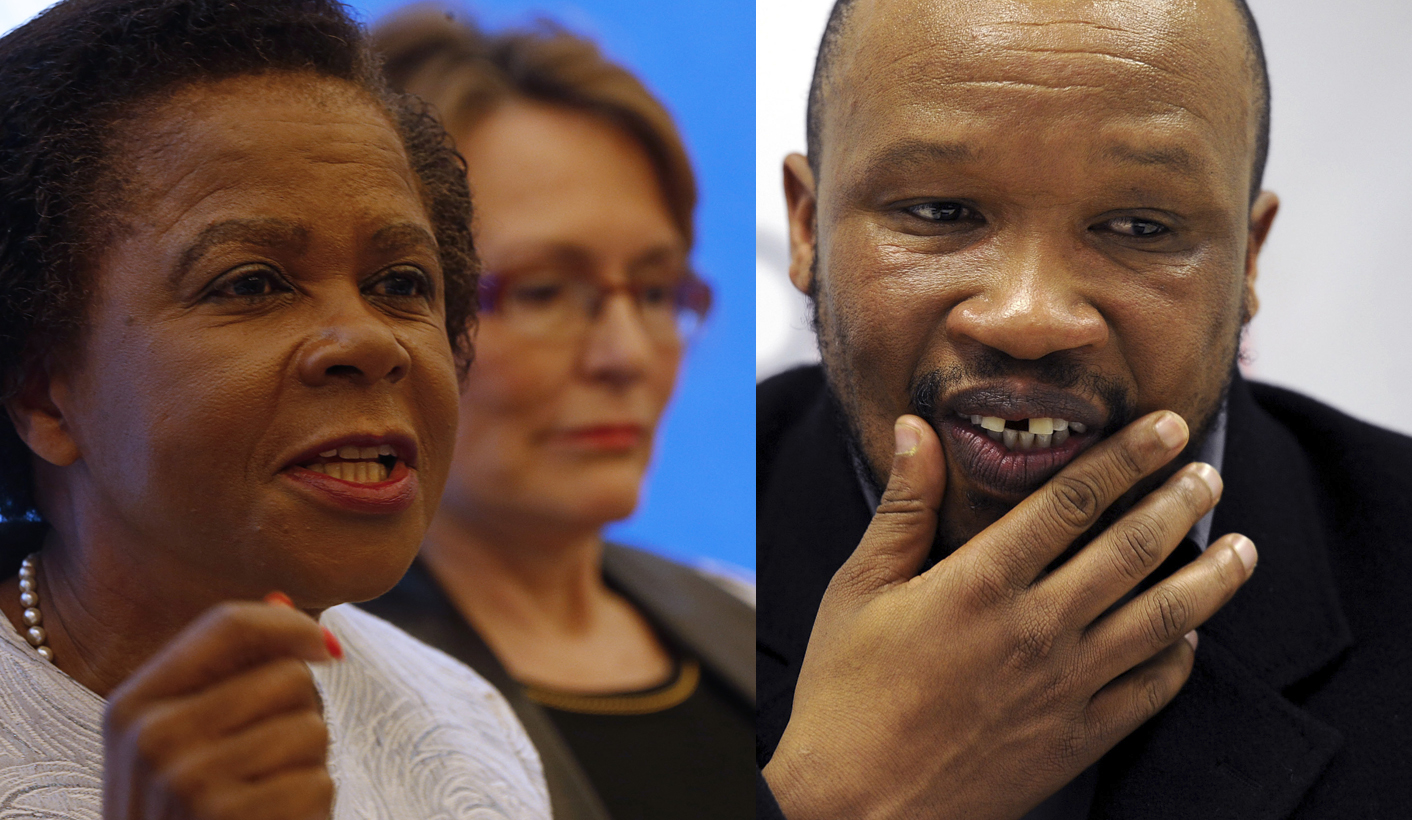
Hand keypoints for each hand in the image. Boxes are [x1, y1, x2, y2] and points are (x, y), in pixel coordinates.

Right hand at [103, 596, 340, 819]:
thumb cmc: (192, 809)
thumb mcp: (182, 737)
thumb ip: (231, 668)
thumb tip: (284, 597)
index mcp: (132, 706)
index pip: (227, 623)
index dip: (291, 625)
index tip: (326, 646)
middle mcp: (153, 740)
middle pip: (286, 675)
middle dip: (302, 709)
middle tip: (272, 754)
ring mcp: (190, 785)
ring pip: (311, 727)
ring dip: (309, 762)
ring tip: (268, 793)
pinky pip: (320, 781)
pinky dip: (313, 803)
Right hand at [763, 411, 1256, 819]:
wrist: (859, 805)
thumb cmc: (847, 693)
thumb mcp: (859, 588)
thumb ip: (903, 505)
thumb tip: (918, 430)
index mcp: (979, 582)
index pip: (1072, 499)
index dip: (1126, 456)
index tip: (1163, 427)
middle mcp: (1035, 628)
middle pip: (1132, 549)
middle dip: (1180, 502)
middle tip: (1206, 473)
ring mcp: (1064, 686)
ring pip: (1163, 617)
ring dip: (1211, 576)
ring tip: (1240, 547)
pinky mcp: (1077, 738)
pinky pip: (1151, 690)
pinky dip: (1181, 656)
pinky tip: (1191, 634)